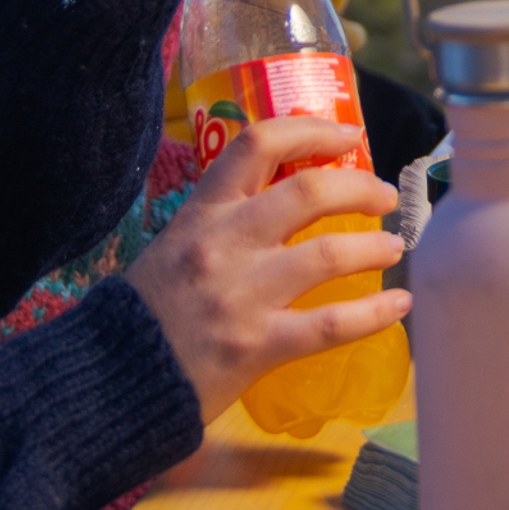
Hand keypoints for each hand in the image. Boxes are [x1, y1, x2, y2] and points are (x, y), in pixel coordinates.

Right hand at [125, 116, 406, 417]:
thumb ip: (223, 223)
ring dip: (373, 247)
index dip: (312, 129)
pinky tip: (399, 305)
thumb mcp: (174, 246)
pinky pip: (330, 324)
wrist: (109, 380)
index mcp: (201, 212)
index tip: (349, 135)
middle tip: (385, 196)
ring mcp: (241, 295)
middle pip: (309, 191)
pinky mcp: (256, 346)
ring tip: (392, 247)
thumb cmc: (146, 313)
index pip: (257, 143)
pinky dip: (374, 313)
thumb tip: (285, 201)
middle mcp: (223, 243)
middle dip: (360, 187)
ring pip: (328, 254)